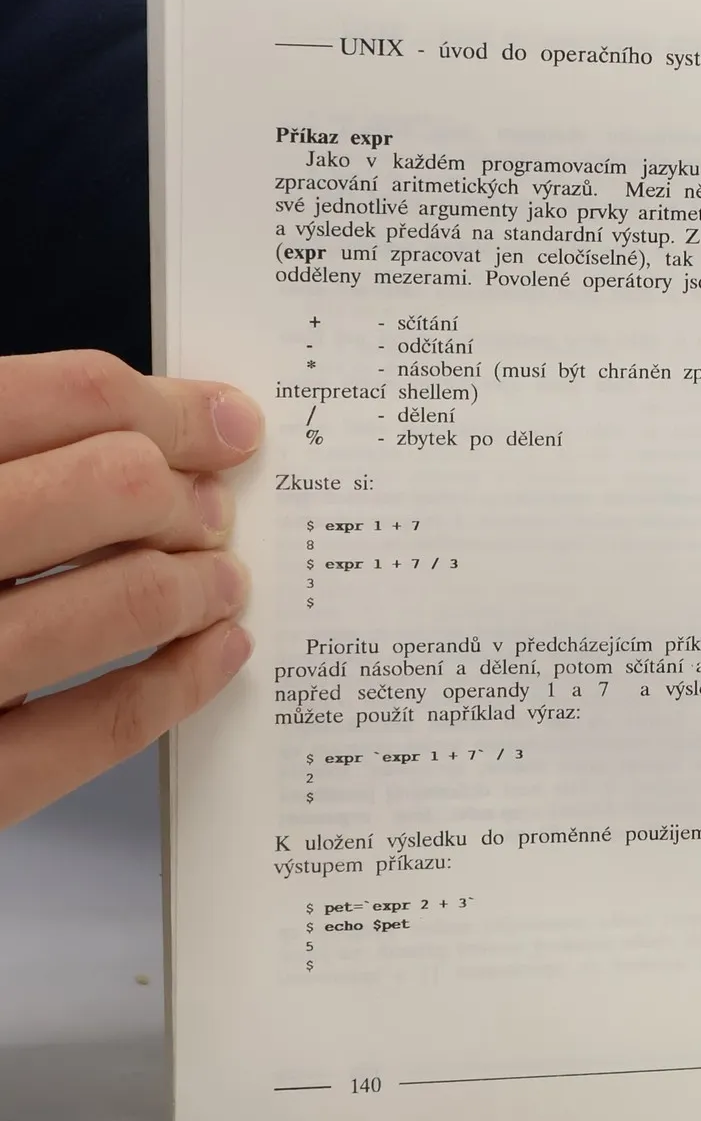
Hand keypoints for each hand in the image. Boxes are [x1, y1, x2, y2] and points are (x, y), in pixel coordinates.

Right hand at [0, 351, 259, 829]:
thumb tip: (144, 423)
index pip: (59, 396)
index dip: (168, 406)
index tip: (221, 423)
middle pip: (111, 485)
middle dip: (186, 494)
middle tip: (211, 508)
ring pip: (127, 598)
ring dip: (201, 580)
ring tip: (218, 576)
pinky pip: (99, 725)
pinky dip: (181, 681)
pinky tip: (211, 652)